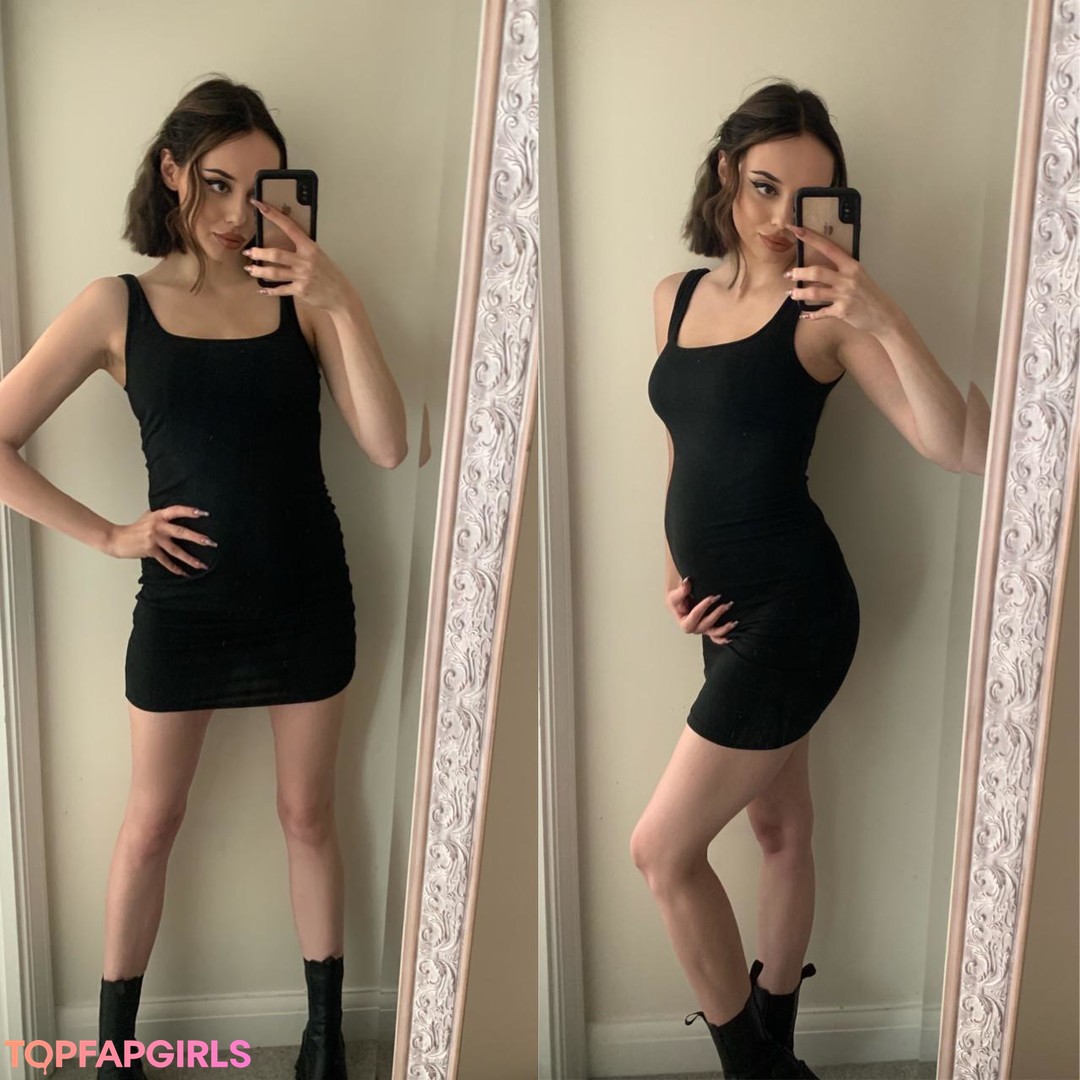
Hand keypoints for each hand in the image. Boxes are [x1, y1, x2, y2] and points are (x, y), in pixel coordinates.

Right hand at [106, 505, 215, 576]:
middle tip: (211, 542)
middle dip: (197, 538)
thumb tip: (178, 512)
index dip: (190, 511)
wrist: (116, 539)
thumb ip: (162, 516)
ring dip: (190, 558)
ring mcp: (154, 539)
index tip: (204, 514)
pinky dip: (175, 568)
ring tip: (201, 564)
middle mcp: (158, 526)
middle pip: (181, 532)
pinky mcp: (150, 551)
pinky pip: (166, 561)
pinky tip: (184, 573)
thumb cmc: (134, 528)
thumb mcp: (148, 517)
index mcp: (159, 515)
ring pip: (176, 550)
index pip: (177, 510)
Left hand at [242, 197, 353, 312]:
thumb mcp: (319, 256)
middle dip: (259, 253)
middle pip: (276, 254)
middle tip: (249, 252)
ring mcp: (302, 276)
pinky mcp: (300, 290)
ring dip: (259, 271)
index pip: (289, 226)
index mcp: (310, 247)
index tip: (259, 205)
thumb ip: (303, 249)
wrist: (341, 295)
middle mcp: (305, 261)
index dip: (273, 215)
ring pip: (274, 272)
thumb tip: (286, 242)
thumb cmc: (330, 274)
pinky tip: (262, 289)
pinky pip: (280, 289)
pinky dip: (269, 291)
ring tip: (250, 269)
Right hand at [665, 577, 737, 644]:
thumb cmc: (677, 600)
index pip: (694, 615)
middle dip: (717, 614)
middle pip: (706, 625)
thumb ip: (681, 590)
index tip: (712, 597)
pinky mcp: (709, 629)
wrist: (680, 602)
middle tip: (726, 604)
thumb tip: (687, 581)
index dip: (704, 607)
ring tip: (734, 622)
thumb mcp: (675, 595)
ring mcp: (702, 630)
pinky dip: (722, 639)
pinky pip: (716, 637)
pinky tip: (730, 638)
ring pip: (713, 633)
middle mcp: (694, 629)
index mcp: (684, 623)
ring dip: (724, 629)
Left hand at [783, 224, 897, 334]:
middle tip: (789, 274)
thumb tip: (820, 269)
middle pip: (817, 272)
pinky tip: (803, 314)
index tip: (796, 230)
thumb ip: (842, 271)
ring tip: (791, 294)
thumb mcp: (860, 276)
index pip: (828, 247)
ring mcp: (844, 295)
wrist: (884, 315)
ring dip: (799, 293)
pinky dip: (810, 315)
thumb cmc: (870, 295)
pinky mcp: (842, 311)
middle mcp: (848, 278)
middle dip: (799, 273)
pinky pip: (821, 312)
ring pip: (814, 292)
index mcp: (852, 266)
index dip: (811, 238)